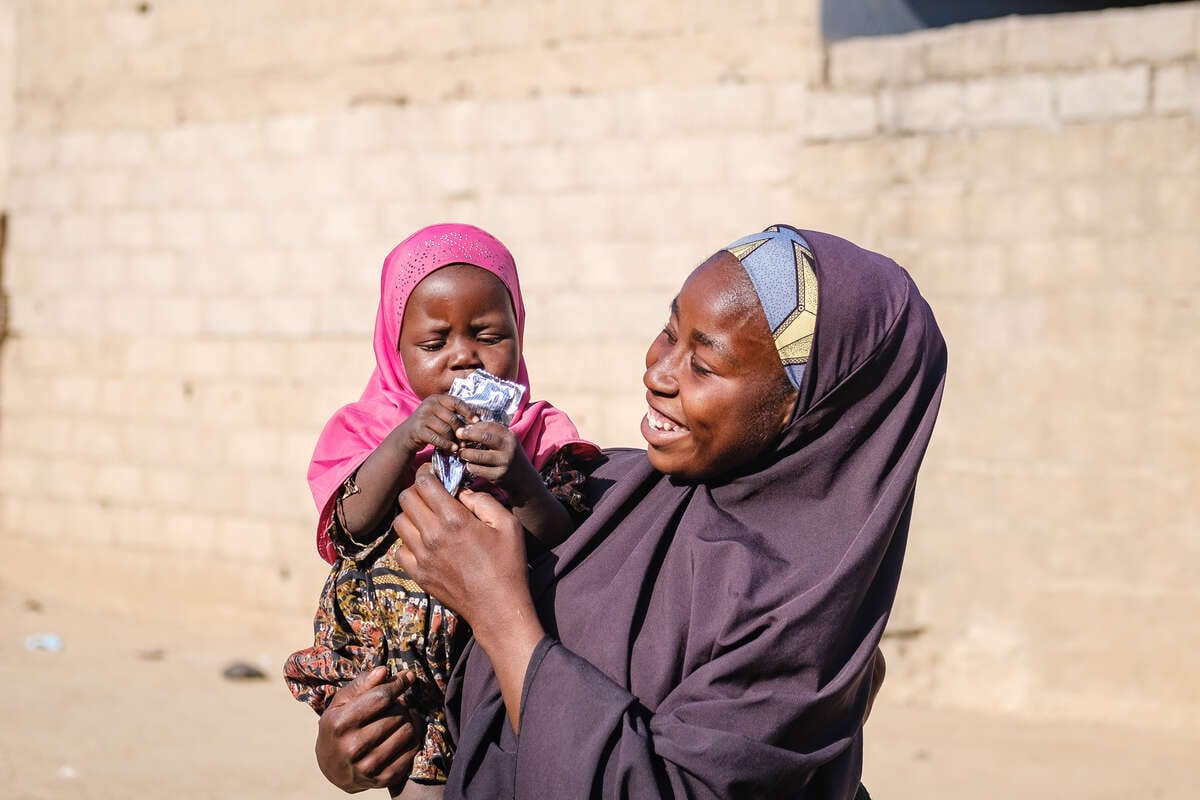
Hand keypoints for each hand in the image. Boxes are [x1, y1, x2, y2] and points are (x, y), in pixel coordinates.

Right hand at [314, 666, 423, 792]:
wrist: (332, 767)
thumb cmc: (338, 726)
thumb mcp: (341, 702)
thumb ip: (362, 684)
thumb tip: (384, 671)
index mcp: (340, 724)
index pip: (381, 697)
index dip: (398, 684)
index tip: (407, 677)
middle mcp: (353, 747)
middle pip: (397, 713)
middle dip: (401, 703)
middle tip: (397, 703)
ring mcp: (368, 766)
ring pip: (407, 731)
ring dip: (409, 719)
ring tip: (400, 717)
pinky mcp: (383, 778)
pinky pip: (412, 750)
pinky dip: (413, 737)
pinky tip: (403, 732)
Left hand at [394, 466, 547, 733]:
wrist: (498, 608)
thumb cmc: (508, 564)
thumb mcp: (508, 524)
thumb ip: (484, 500)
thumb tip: (462, 492)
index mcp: (454, 519)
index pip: (424, 483)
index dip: (429, 473)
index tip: (436, 474)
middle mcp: (432, 535)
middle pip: (406, 498)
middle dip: (418, 490)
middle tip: (432, 494)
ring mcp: (421, 556)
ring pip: (399, 521)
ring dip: (411, 514)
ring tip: (428, 518)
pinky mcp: (417, 573)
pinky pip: (400, 548)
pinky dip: (409, 541)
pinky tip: (426, 542)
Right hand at [395, 395, 476, 456]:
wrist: (406, 435)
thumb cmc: (429, 425)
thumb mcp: (439, 415)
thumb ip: (453, 415)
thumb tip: (476, 422)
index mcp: (436, 399)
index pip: (456, 402)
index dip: (468, 412)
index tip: (477, 421)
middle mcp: (428, 405)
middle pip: (453, 419)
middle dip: (461, 431)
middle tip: (466, 441)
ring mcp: (422, 417)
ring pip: (446, 430)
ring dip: (454, 440)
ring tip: (459, 447)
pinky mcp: (418, 430)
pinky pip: (437, 438)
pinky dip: (446, 445)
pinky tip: (452, 449)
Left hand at [455, 421, 540, 499]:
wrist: (523, 478)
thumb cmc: (508, 455)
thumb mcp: (505, 441)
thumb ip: (490, 433)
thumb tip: (466, 427)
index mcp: (510, 436)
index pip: (489, 426)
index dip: (474, 426)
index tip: (463, 428)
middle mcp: (509, 448)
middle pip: (485, 437)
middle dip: (469, 435)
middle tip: (458, 435)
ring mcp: (504, 462)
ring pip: (479, 456)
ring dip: (466, 453)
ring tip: (461, 452)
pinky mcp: (498, 476)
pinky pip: (478, 470)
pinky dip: (470, 466)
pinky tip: (469, 464)